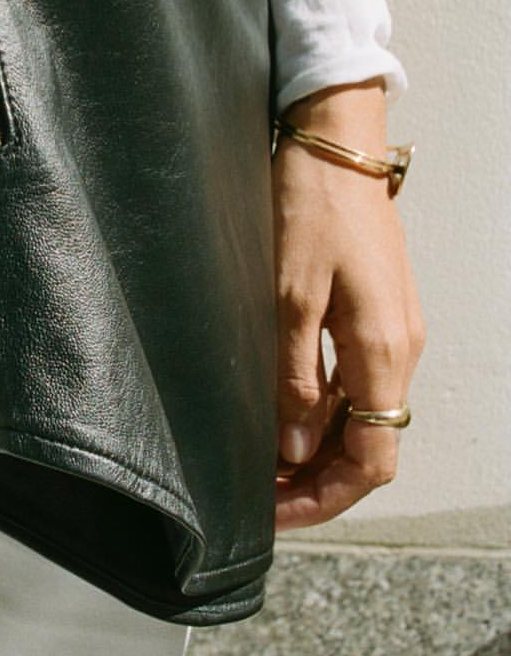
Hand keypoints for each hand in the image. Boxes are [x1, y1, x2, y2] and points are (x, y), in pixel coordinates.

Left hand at [272, 80, 424, 530]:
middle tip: (257, 492)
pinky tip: (281, 405)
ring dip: (316, 445)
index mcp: (382, 351)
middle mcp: (398, 348)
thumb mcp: (288, 295)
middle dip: (316, 479)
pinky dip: (322, 406)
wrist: (335, 144)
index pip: (372, 460)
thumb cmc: (311, 205)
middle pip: (368, 444)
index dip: (324, 497)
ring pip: (361, 414)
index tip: (274, 511)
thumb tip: (298, 449)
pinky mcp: (375, 307)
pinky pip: (355, 379)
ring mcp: (391, 327)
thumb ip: (294, 377)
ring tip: (259, 455)